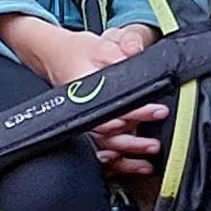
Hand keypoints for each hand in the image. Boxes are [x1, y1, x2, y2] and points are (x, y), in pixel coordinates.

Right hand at [19, 26, 170, 176]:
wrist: (54, 55)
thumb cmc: (77, 52)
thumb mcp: (102, 45)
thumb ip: (122, 49)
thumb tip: (137, 52)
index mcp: (84, 90)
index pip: (109, 107)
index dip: (135, 112)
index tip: (157, 111)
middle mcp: (80, 110)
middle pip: (107, 133)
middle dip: (132, 142)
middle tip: (154, 143)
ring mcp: (80, 122)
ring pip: (102, 146)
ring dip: (125, 155)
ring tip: (147, 160)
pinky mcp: (84, 128)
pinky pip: (97, 150)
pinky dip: (114, 161)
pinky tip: (129, 165)